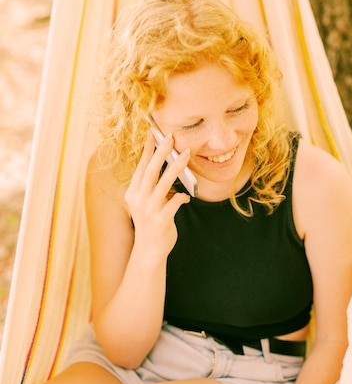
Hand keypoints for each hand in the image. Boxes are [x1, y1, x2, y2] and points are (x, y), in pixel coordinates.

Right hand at [124, 132, 190, 260]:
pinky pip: (175, 202)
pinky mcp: (161, 219)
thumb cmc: (151, 222)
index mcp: (133, 192)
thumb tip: (168, 167)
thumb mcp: (145, 202)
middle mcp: (139, 199)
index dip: (148, 150)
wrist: (149, 249)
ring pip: (163, 183)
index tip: (154, 134)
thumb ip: (153, 187)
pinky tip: (186, 196)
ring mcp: (149, 209)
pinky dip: (182, 196)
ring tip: (186, 154)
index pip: (141, 167)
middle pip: (150, 171)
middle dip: (161, 152)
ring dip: (176, 166)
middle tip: (171, 137)